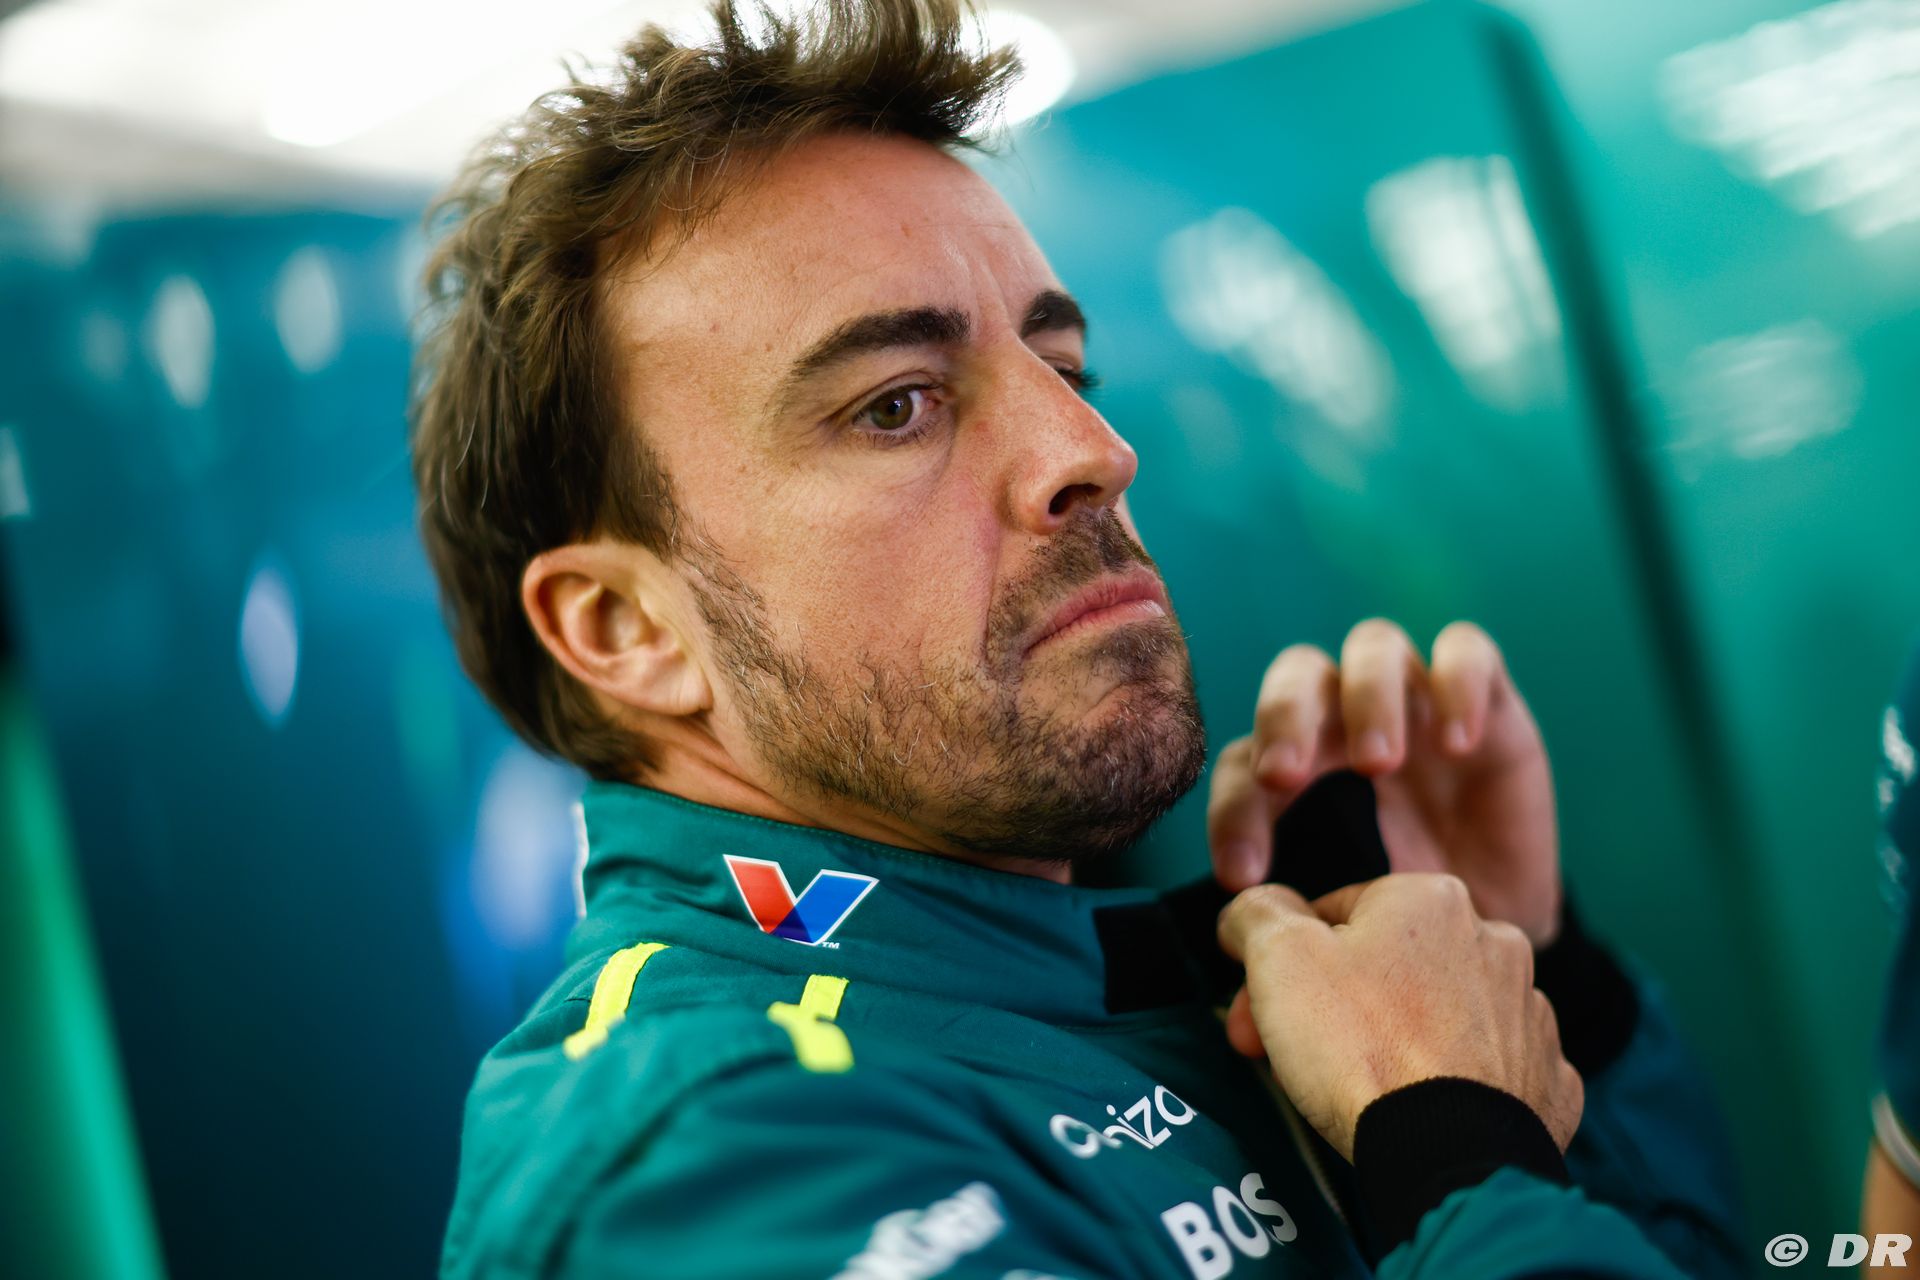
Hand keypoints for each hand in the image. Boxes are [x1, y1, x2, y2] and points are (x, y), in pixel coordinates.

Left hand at [1208, 619, 1562, 945]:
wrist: (1499, 916)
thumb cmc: (1408, 903)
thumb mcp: (1349, 910)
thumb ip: (1295, 907)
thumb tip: (1242, 938)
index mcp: (1298, 761)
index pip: (1245, 759)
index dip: (1233, 813)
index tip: (1243, 877)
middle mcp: (1348, 715)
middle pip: (1298, 673)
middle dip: (1283, 719)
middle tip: (1284, 779)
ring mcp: (1416, 696)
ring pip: (1374, 646)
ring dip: (1366, 698)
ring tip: (1379, 764)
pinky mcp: (1489, 696)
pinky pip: (1468, 651)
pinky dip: (1458, 683)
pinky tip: (1458, 745)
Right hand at [1217, 874, 1582, 1159]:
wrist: (1446, 1153)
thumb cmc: (1361, 1045)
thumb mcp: (1278, 955)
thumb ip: (1258, 912)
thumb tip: (1253, 908)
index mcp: (1431, 898)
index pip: (1338, 913)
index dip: (1286, 961)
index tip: (1259, 1009)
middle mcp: (1495, 942)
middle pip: (1390, 965)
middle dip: (1333, 1005)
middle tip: (1290, 1055)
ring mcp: (1530, 1015)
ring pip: (1442, 1016)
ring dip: (1398, 1039)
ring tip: (1360, 1087)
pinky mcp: (1548, 1082)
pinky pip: (1492, 1070)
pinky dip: (1457, 1083)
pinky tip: (1425, 1107)